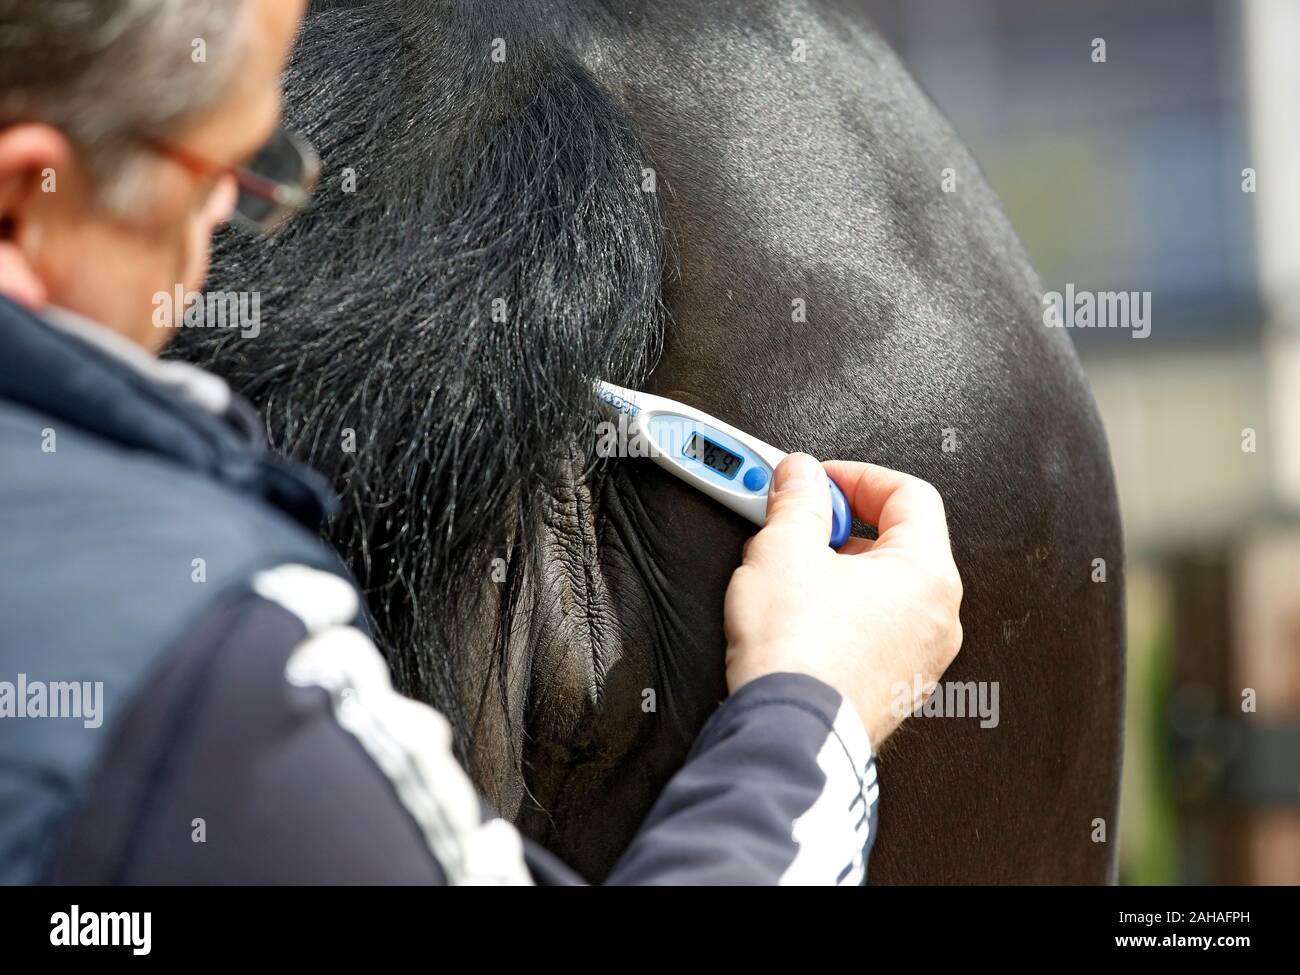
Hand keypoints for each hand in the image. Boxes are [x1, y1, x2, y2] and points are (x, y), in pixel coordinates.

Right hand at [723, 453, 962, 746]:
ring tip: (788, 573)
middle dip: (841, 527)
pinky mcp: (893, 688)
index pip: (909, 494)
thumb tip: (799, 477)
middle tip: (797, 525)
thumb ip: (796, 501)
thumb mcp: (783, 550)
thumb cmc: (799, 654)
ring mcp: (920, 658)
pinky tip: (798, 618)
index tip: (818, 481)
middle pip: (897, 543)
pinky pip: (874, 631)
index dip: (856, 477)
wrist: (788, 734)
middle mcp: (937, 617)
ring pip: (883, 590)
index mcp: (928, 574)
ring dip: (838, 570)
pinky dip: (841, 613)